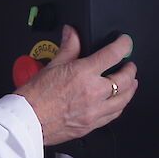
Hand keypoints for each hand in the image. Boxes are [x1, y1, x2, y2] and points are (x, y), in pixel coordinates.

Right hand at [14, 27, 136, 145]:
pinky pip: (114, 115)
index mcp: (83, 73)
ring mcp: (94, 111)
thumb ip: (68, 47)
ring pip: (124, 99)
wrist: (27, 121)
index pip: (113, 54)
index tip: (126, 43)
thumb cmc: (35, 97)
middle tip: (130, 65)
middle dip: (131, 69)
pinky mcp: (91, 125)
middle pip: (125, 79)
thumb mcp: (52, 64)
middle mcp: (93, 92)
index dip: (124, 45)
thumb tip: (72, 33)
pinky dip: (120, 106)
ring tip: (131, 82)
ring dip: (130, 88)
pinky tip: (118, 102)